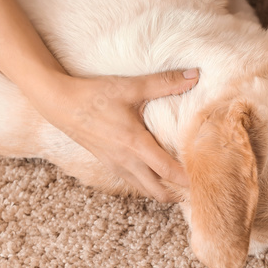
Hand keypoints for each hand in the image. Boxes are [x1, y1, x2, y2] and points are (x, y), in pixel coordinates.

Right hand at [28, 68, 199, 201]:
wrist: (60, 103)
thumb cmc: (95, 94)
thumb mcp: (132, 87)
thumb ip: (164, 82)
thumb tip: (195, 75)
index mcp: (135, 144)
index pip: (168, 172)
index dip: (189, 180)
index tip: (207, 179)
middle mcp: (126, 161)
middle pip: (158, 191)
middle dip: (179, 192)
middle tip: (199, 183)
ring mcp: (115, 165)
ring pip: (144, 190)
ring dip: (163, 189)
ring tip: (183, 181)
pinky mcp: (107, 163)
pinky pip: (133, 182)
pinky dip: (148, 183)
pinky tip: (158, 172)